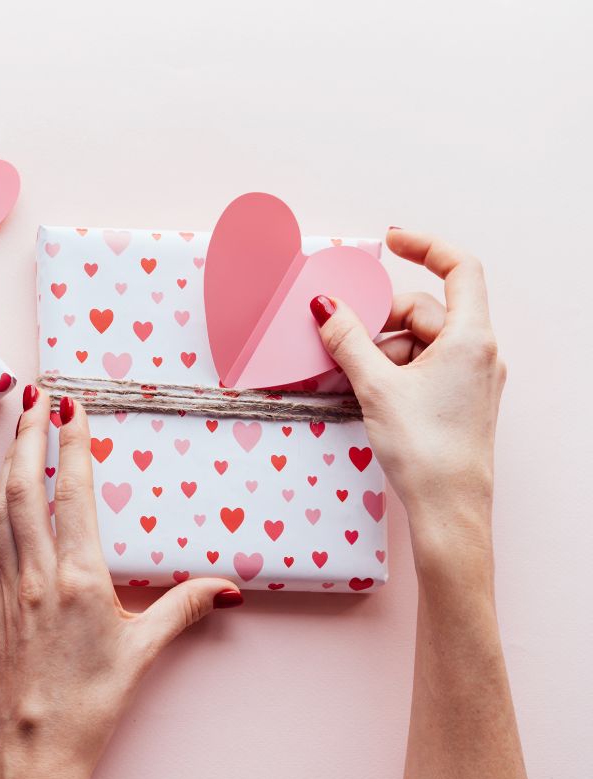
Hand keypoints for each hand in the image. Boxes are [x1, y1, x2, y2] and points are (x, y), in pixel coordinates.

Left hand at [0, 387, 240, 778]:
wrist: (34, 748)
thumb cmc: (90, 703)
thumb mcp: (144, 653)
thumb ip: (184, 609)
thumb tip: (226, 586)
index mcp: (78, 580)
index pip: (72, 493)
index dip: (72, 445)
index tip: (73, 408)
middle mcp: (35, 575)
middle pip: (24, 486)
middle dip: (27, 435)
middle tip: (36, 397)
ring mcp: (5, 586)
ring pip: (0, 507)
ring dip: (7, 463)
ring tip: (17, 430)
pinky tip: (3, 493)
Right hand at [312, 228, 505, 577]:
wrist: (449, 509)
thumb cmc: (425, 449)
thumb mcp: (376, 387)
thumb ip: (348, 340)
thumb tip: (325, 308)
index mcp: (471, 338)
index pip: (459, 267)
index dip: (424, 246)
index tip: (390, 241)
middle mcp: (480, 352)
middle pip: (426, 309)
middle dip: (381, 319)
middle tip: (343, 339)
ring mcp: (472, 377)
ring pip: (420, 340)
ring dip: (381, 350)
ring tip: (349, 377)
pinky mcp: (460, 399)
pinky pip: (424, 365)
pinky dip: (393, 369)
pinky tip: (367, 391)